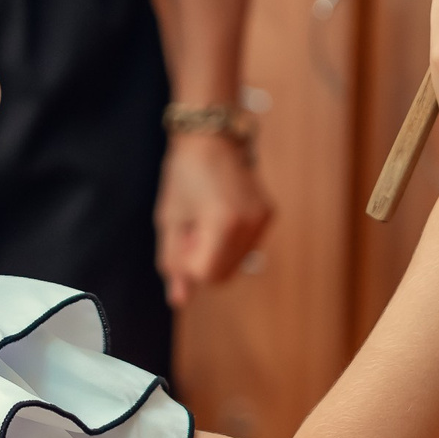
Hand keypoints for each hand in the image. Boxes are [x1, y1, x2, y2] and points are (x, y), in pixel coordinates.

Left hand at [155, 130, 275, 306]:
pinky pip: (246, 247)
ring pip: (236, 264)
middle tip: (192, 228)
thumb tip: (179, 301)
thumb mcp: (170, 219)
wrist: (211, 136)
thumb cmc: (184, 174)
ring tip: (205, 219)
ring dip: (217, 252)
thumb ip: (173, 262)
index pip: (206, 275)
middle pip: (224, 275)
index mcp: (223, 223)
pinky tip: (219, 213)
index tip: (183, 235)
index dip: (188, 262)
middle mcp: (250, 223)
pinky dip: (230, 241)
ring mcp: (263, 219)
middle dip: (203, 261)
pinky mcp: (268, 214)